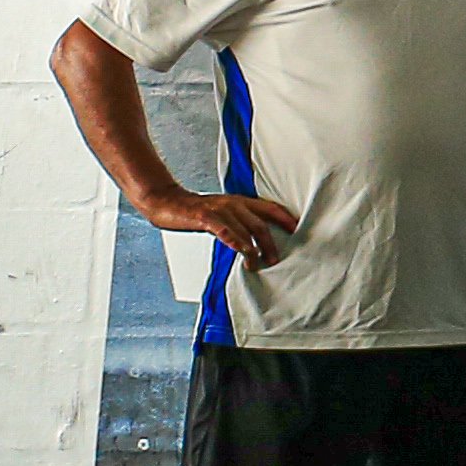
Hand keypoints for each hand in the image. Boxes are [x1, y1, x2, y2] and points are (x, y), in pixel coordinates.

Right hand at [149, 187, 298, 261]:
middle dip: (270, 243)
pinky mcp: (204, 216)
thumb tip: (256, 241)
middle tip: (275, 259)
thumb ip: (239, 223)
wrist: (167, 201)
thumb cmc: (196, 212)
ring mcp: (219, 209)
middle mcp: (233, 203)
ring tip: (256, 263)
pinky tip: (241, 249)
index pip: (269, 208)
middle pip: (260, 223)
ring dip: (253, 248)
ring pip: (244, 228)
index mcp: (240, 202)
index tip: (299, 230)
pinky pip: (222, 228)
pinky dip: (234, 238)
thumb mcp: (223, 214)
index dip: (285, 218)